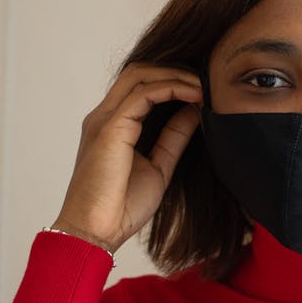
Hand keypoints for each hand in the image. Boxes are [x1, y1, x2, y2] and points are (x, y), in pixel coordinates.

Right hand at [51, 63, 202, 253]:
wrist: (95, 233)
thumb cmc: (121, 207)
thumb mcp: (159, 166)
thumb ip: (174, 137)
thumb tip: (195, 112)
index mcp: (112, 125)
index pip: (140, 85)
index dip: (172, 79)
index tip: (203, 88)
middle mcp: (104, 117)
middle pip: (138, 71)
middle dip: (175, 69)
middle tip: (206, 80)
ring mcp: (104, 120)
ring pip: (140, 75)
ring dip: (176, 75)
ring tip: (204, 86)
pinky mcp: (110, 128)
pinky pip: (143, 93)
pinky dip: (171, 88)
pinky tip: (195, 96)